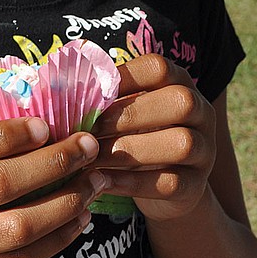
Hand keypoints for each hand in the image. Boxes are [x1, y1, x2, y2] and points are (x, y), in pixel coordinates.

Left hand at [92, 54, 215, 223]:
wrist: (165, 190)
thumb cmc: (133, 140)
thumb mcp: (123, 115)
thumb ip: (103, 101)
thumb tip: (50, 90)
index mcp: (180, 83)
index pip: (159, 67)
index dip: (123, 77)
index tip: (87, 94)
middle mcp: (201, 112)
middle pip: (179, 102)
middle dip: (128, 115)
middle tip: (88, 130)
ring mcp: (206, 150)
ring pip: (180, 143)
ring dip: (130, 150)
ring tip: (91, 158)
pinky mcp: (197, 186)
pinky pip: (171, 182)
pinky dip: (133, 183)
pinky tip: (102, 182)